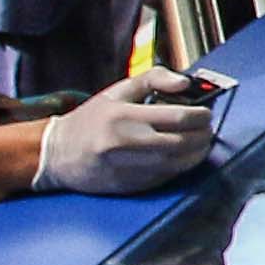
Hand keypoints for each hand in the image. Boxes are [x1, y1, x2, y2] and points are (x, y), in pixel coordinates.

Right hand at [32, 68, 217, 196]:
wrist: (56, 154)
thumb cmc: (90, 120)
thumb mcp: (117, 92)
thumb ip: (153, 79)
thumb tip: (185, 82)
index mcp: (124, 116)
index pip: (178, 117)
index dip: (201, 116)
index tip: (206, 113)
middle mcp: (126, 143)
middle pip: (183, 142)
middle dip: (204, 135)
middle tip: (208, 128)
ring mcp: (128, 167)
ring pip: (179, 163)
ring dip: (198, 153)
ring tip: (201, 142)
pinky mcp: (130, 186)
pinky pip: (166, 177)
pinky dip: (181, 167)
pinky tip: (183, 157)